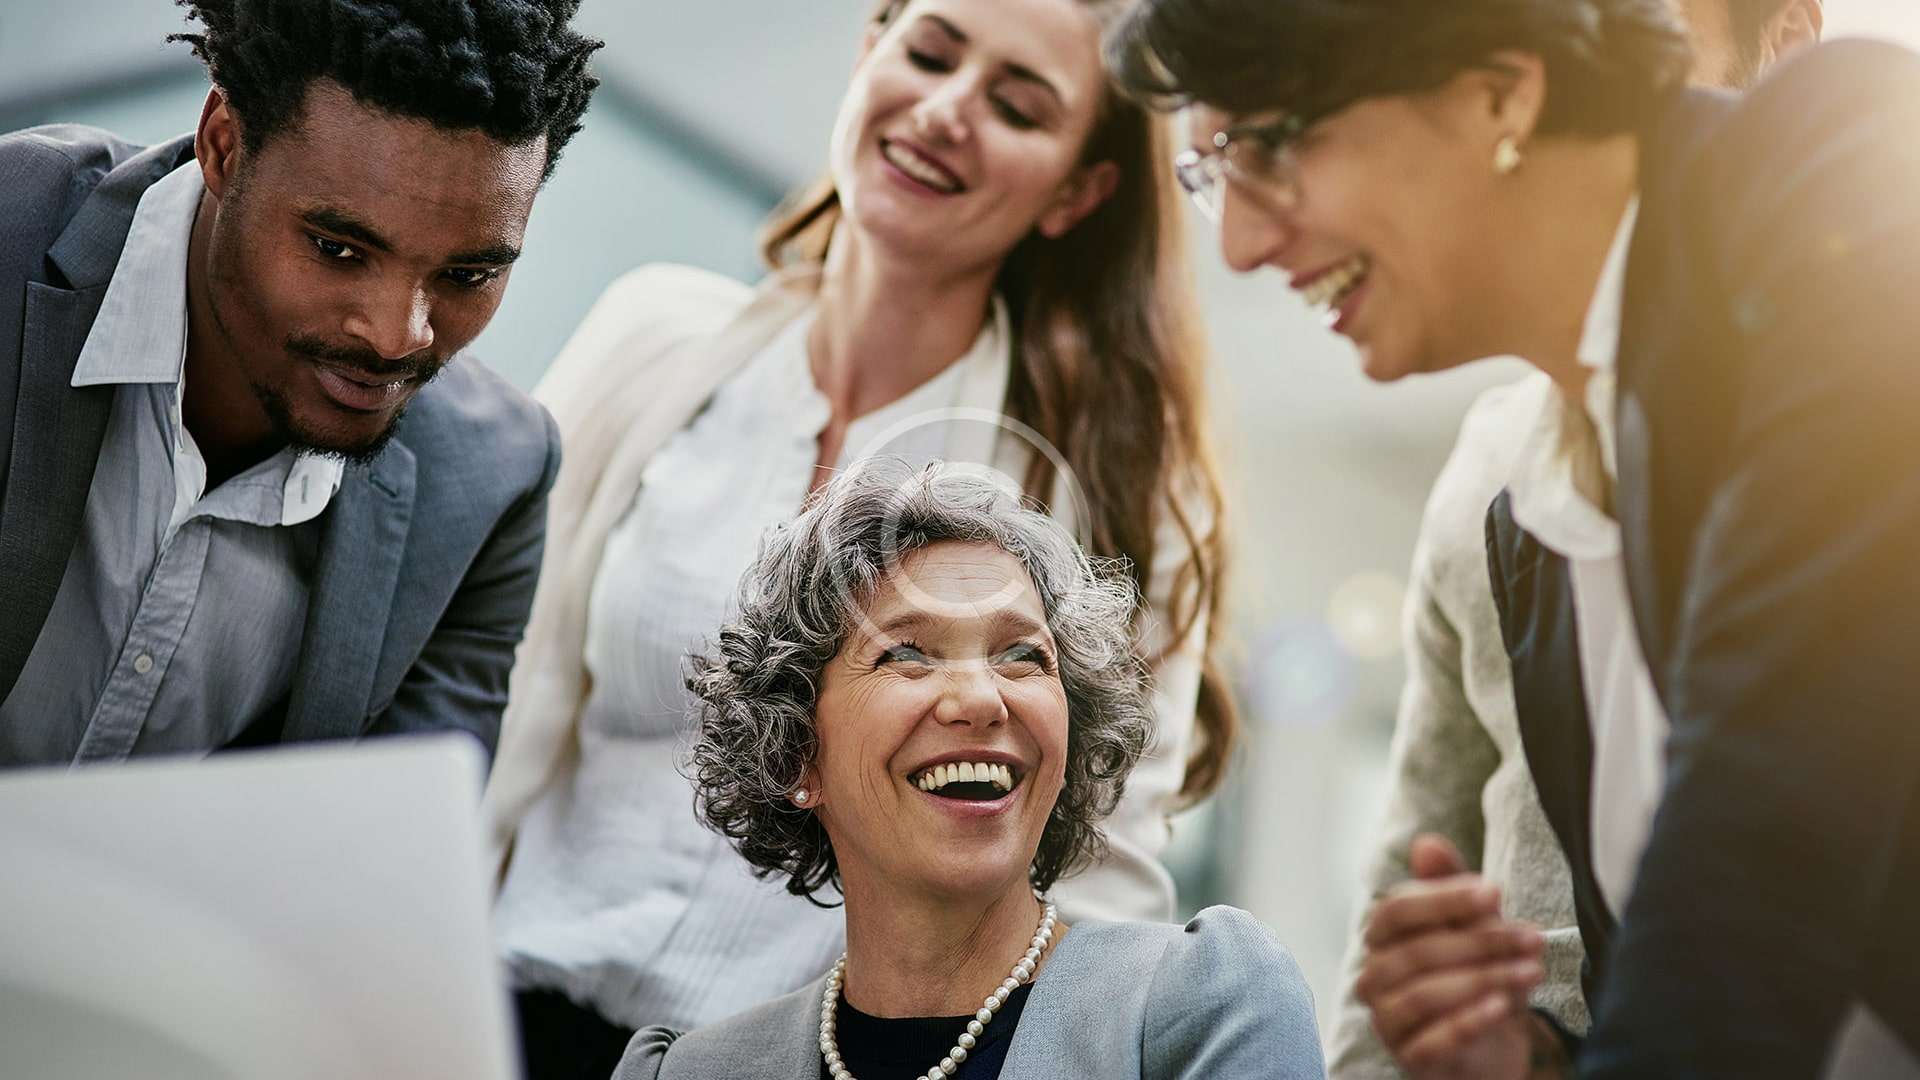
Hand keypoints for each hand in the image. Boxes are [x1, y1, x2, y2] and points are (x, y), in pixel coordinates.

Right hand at [1355, 834, 1547, 1079]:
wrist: (1491, 1045)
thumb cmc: (1477, 975)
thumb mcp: (1474, 928)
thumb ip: (1451, 888)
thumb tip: (1426, 843)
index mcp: (1381, 939)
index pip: (1396, 910)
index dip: (1442, 899)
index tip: (1494, 893)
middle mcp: (1373, 977)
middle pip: (1417, 952)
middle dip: (1481, 941)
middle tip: (1533, 937)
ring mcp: (1388, 1020)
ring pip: (1426, 994)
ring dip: (1485, 979)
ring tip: (1531, 972)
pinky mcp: (1409, 1058)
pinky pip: (1434, 1039)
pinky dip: (1471, 1021)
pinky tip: (1504, 1007)